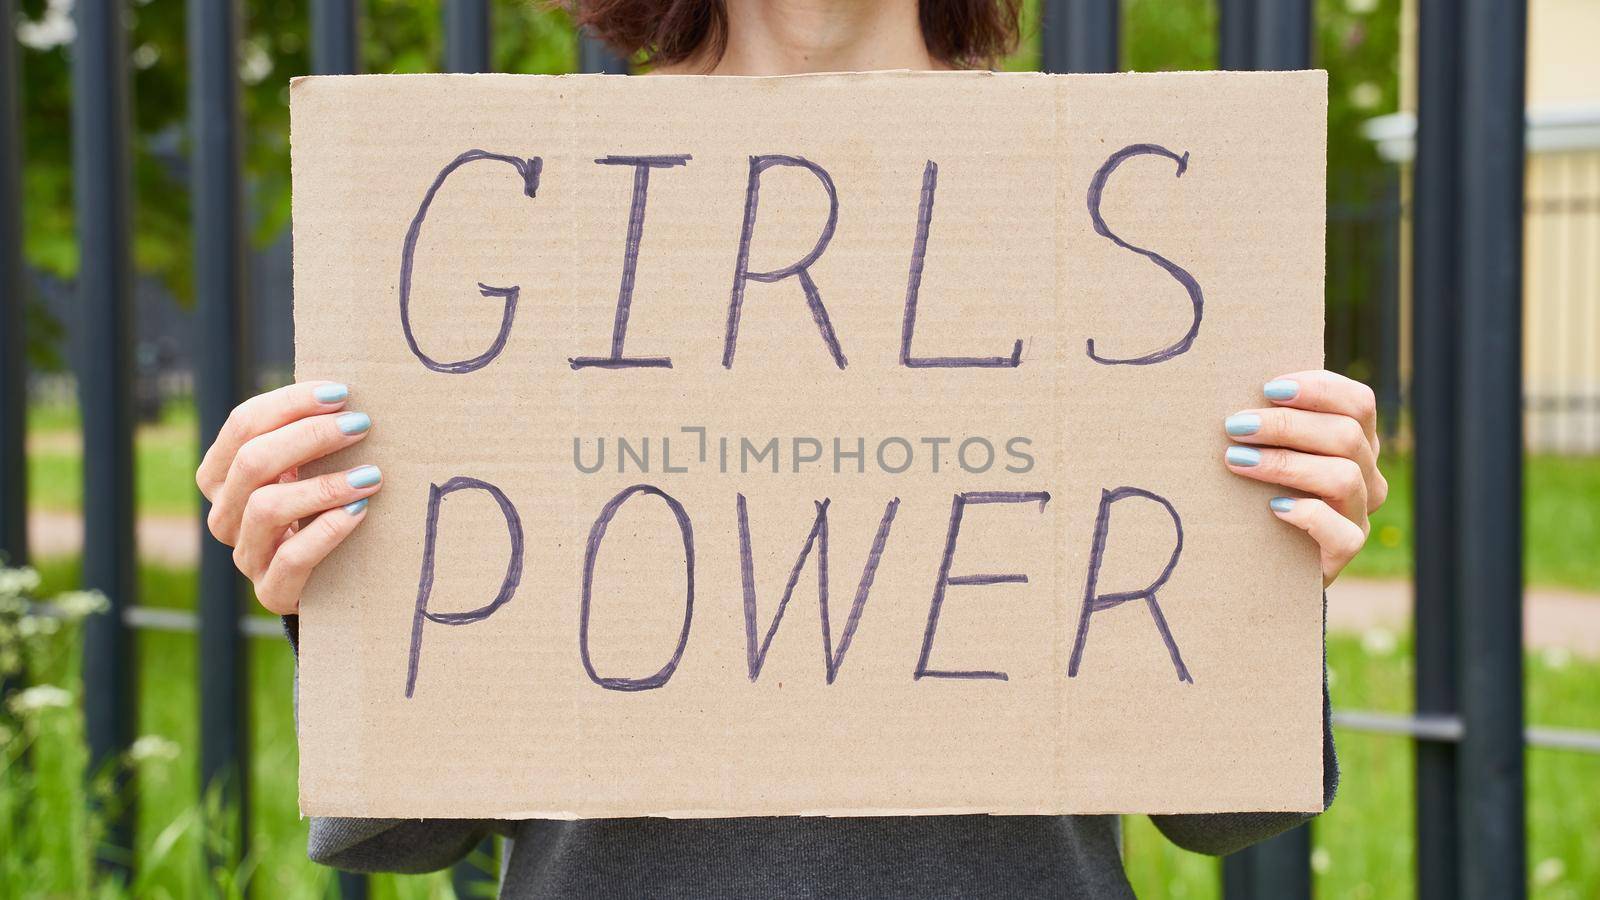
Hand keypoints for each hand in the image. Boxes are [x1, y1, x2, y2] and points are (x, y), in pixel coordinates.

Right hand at [195, 381, 380, 613]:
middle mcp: (224, 514)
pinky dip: (327, 531)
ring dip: (323, 485)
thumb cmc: (319, 509)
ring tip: (371, 474)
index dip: (289, 404)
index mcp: (222, 475)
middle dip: (309, 436)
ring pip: (267, 507)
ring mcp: (246, 555)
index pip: (242, 425)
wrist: (328, 582)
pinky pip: (292, 558)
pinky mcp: (271, 591)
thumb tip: (345, 392)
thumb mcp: (305, 470)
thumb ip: (308, 436)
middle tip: (360, 425)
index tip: (340, 393)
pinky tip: (359, 512)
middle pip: (252, 461)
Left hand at [1222, 370, 1385, 585]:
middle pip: (1346, 435)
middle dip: (1287, 425)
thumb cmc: (1258, 492)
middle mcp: (1366, 475)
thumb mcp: (1269, 451)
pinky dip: (1307, 514)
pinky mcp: (1346, 550)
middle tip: (1236, 425)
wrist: (1261, 558)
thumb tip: (1236, 389)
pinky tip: (1273, 508)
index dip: (1319, 389)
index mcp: (1356, 441)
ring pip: (1342, 477)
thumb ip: (1270, 424)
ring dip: (1285, 463)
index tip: (1268, 388)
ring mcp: (1359, 514)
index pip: (1359, 402)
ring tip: (1237, 461)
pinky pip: (1341, 531)